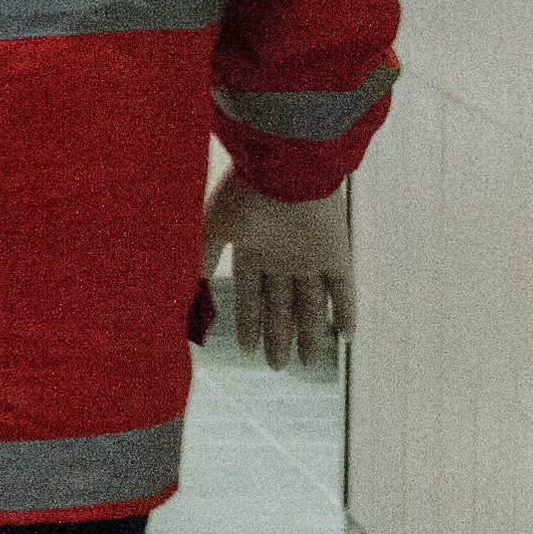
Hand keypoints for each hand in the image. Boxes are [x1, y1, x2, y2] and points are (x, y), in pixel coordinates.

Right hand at [203, 176, 352, 371]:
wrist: (285, 165)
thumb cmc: (244, 193)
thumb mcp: (214, 228)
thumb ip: (202, 258)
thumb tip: (186, 290)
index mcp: (253, 249)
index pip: (250, 294)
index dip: (249, 321)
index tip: (247, 349)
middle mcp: (282, 257)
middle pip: (281, 305)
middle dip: (278, 335)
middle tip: (276, 367)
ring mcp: (311, 256)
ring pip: (312, 304)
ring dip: (309, 333)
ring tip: (306, 363)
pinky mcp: (337, 253)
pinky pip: (344, 289)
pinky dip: (346, 312)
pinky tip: (346, 338)